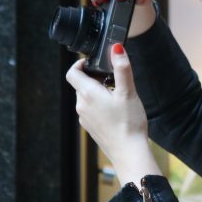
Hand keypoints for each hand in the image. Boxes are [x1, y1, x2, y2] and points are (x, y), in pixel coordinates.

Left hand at [65, 45, 160, 186]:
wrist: (129, 152)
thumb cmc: (129, 123)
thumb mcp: (128, 92)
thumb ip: (122, 68)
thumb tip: (116, 48)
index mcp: (87, 94)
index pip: (72, 72)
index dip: (81, 63)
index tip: (94, 62)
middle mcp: (82, 106)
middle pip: (81, 85)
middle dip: (95, 78)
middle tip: (113, 80)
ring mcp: (85, 119)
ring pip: (86, 98)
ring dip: (98, 93)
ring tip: (117, 97)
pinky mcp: (91, 129)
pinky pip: (91, 111)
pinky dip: (100, 107)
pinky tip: (116, 112)